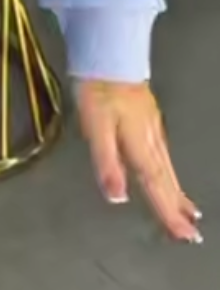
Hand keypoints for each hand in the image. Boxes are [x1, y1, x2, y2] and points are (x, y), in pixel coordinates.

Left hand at [76, 79, 201, 243]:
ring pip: (169, 170)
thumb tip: (118, 198)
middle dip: (178, 209)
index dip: (168, 213)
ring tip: (190, 213)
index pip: (157, 187)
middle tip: (193, 235)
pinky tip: (171, 177)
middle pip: (168, 181)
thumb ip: (107, 163)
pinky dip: (172, 175)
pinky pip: (165, 157)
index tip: (185, 236)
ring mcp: (153, 130)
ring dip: (179, 194)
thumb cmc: (99, 90)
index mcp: (140, 146)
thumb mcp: (96, 128)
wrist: (110, 53)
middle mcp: (152, 141)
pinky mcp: (150, 122)